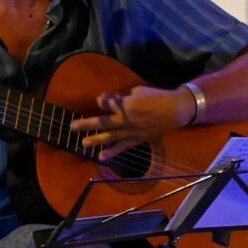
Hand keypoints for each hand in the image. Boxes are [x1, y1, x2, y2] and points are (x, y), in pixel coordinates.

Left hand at [70, 85, 194, 160]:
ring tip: (83, 144)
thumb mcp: (137, 91)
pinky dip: (112, 152)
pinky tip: (102, 156)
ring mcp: (132, 131)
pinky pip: (123, 147)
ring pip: (111, 136)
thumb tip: (103, 98)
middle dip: (87, 124)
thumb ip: (120, 96)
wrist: (175, 110)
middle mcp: (127, 119)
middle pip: (103, 122)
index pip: (108, 103)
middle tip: (73, 127)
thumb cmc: (156, 97)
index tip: (98, 101)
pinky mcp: (137, 139)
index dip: (102, 102)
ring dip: (96, 140)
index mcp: (127, 104)